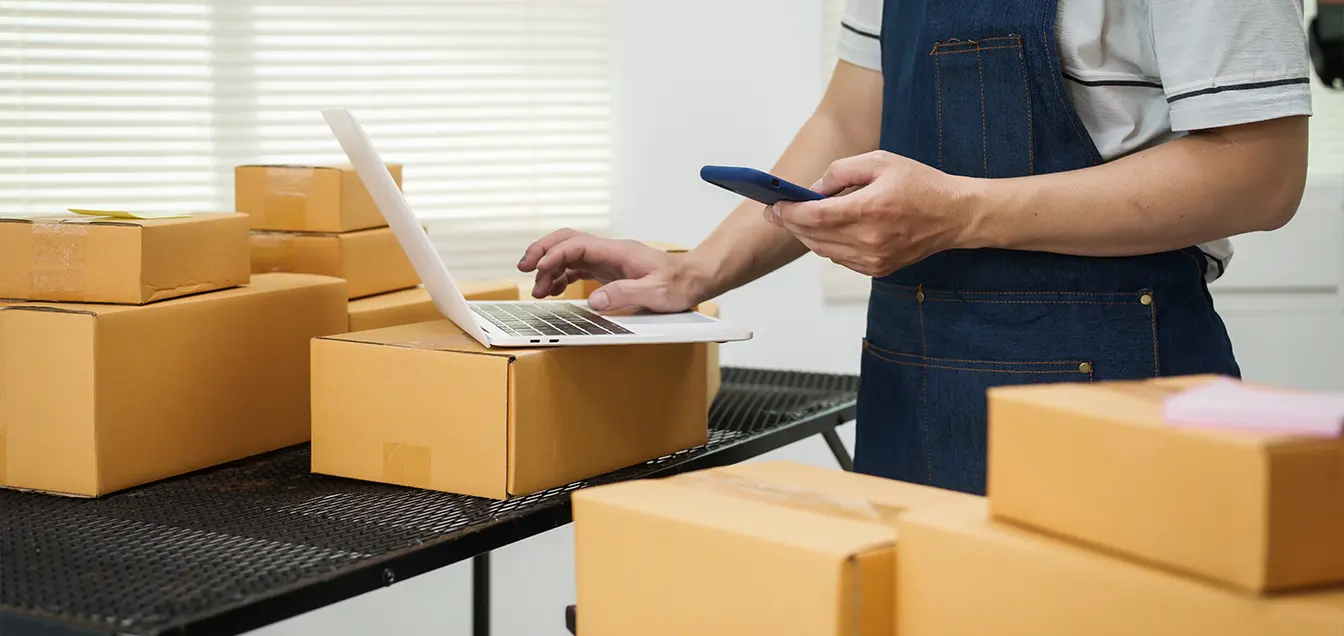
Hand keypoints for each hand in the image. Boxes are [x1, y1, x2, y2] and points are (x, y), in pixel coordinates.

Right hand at [517, 229, 703, 311]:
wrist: (693, 279)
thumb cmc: (679, 285)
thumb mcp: (655, 294)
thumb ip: (625, 296)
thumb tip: (594, 301)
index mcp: (619, 251)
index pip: (578, 244)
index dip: (554, 254)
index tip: (538, 269)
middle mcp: (610, 251)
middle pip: (567, 240)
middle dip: (542, 251)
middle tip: (523, 268)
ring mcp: (608, 259)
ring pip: (570, 254)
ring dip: (550, 268)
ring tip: (538, 290)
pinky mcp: (608, 270)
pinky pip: (578, 267)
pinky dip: (561, 276)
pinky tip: (553, 289)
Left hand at [766, 151, 972, 276]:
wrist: (955, 215)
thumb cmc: (919, 183)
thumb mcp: (880, 161)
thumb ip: (841, 172)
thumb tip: (813, 190)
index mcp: (870, 210)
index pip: (815, 216)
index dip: (790, 212)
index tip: (774, 205)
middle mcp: (870, 240)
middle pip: (814, 236)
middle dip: (791, 223)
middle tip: (776, 212)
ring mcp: (874, 259)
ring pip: (824, 251)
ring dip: (807, 236)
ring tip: (797, 220)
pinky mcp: (878, 269)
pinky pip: (841, 260)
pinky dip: (827, 246)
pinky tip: (825, 231)